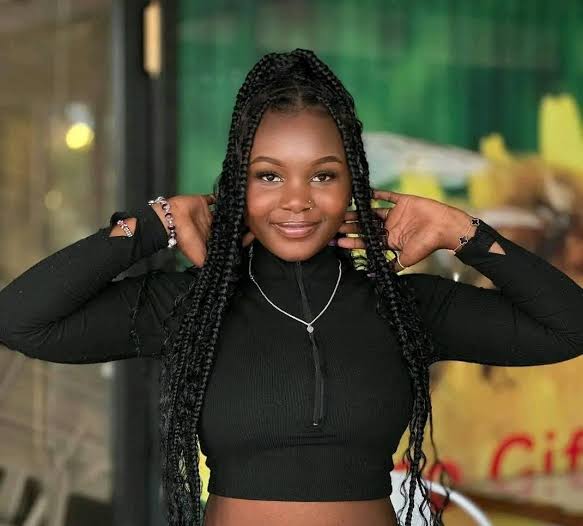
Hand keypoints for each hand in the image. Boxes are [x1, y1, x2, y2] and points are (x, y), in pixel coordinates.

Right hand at [153, 193, 254, 267]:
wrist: (170, 221)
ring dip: (233, 210)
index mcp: (212, 239)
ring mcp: (208, 214)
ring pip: (225, 212)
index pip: (230, 239)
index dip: (241, 238)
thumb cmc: (185, 240)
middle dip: (240, 223)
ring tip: (245, 207)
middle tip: (254, 219)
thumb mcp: (200, 258)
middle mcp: (211, 227)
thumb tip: (227, 272)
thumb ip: (213, 263)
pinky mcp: (203, 202)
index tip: (253, 234)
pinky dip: (222, 197)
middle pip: (229, 225)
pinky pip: (214, 198)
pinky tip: (232, 197)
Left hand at [336, 189, 455, 270]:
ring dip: (359, 212)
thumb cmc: (428, 245)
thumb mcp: (407, 260)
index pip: (367, 241)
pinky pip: (388, 196)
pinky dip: (377, 194)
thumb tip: (374, 276)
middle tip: (334, 225)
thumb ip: (391, 266)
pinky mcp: (403, 202)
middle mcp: (391, 227)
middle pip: (366, 226)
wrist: (446, 228)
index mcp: (391, 241)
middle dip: (351, 226)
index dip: (353, 241)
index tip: (338, 241)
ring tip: (344, 211)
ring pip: (372, 213)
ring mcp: (396, 214)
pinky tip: (364, 193)